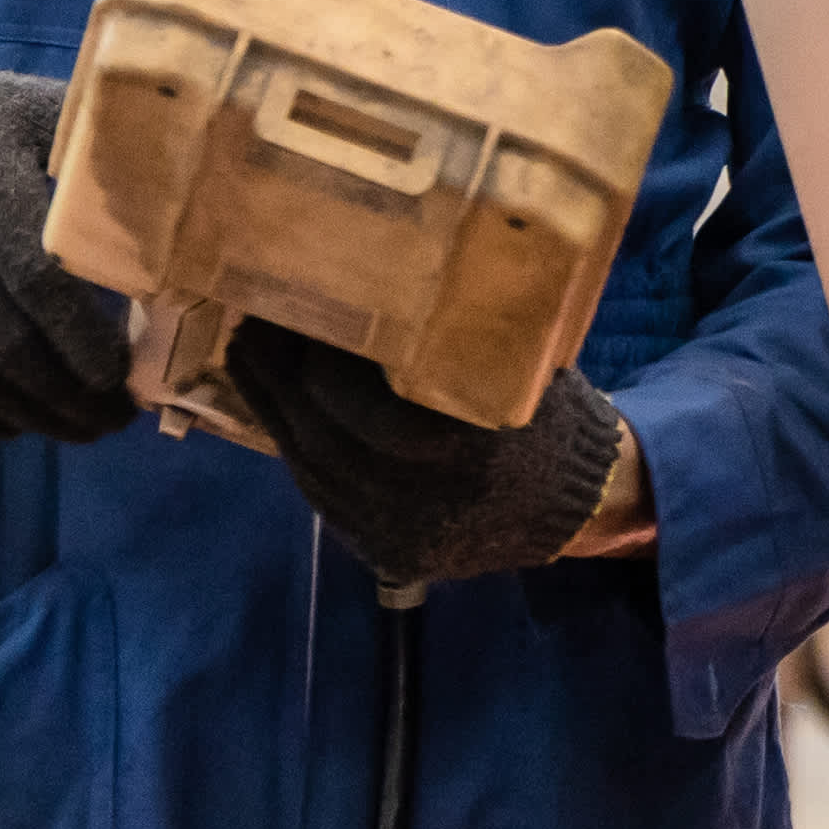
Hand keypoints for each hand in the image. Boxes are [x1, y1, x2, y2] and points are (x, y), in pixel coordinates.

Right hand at [0, 56, 136, 442]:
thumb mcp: (37, 110)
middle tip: (118, 418)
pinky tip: (17, 424)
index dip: (87, 342)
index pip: (43, 288)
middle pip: (11, 349)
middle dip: (72, 397)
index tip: (129, 375)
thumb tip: (193, 182)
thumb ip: (105, 149)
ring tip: (82, 427)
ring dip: (32, 416)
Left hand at [223, 323, 628, 588]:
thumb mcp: (516, 366)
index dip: (318, 358)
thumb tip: (381, 273)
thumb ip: (455, 339)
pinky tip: (279, 409)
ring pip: (312, 469)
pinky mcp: (386, 555)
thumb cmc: (548, 414)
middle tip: (253, 318)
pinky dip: (296, 448)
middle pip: (322, 436)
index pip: (360, 406)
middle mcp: (427, 503)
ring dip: (273, 409)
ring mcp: (401, 537)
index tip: (302, 305)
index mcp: (468, 451)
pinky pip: (323, 497)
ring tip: (249, 354)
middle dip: (279, 376)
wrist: (579, 503)